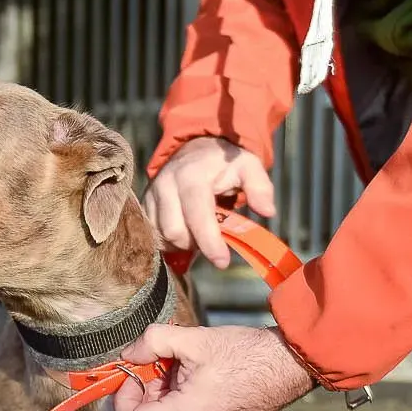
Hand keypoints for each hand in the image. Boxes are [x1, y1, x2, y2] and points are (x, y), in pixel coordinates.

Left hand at [111, 323, 313, 410]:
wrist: (287, 365)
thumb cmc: (246, 353)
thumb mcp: (194, 338)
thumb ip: (153, 342)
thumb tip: (129, 353)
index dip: (123, 400)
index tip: (131, 376)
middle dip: (134, 408)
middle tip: (144, 378)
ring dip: (153, 410)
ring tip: (166, 377)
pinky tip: (182, 382)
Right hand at [145, 136, 276, 268]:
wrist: (194, 149)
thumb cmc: (223, 162)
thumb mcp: (248, 166)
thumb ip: (260, 187)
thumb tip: (268, 211)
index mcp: (191, 176)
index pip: (196, 214)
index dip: (208, 241)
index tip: (223, 262)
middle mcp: (165, 184)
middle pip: (174, 231)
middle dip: (195, 243)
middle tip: (212, 238)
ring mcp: (151, 195)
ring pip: (161, 236)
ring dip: (182, 243)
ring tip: (199, 232)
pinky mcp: (143, 206)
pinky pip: (152, 235)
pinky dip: (169, 242)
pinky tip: (185, 232)